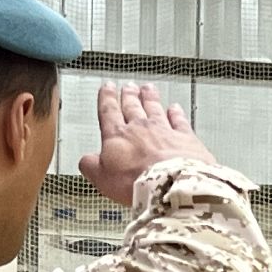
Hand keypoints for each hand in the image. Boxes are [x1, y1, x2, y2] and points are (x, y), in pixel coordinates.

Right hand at [78, 82, 215, 205]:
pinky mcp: (185, 138)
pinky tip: (175, 108)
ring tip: (148, 89)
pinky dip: (176, 113)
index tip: (107, 88)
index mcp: (117, 136)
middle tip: (128, 86)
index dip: (107, 98)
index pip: (109, 111)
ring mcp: (164, 130)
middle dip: (129, 95)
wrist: (170, 185)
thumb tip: (86, 161)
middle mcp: (140, 128)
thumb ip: (92, 166)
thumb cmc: (136, 183)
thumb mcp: (102, 178)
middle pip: (133, 106)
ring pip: (155, 108)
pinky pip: (179, 120)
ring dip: (150, 98)